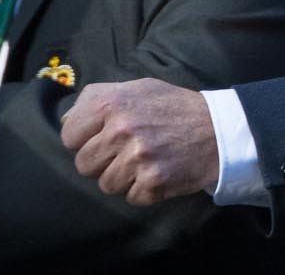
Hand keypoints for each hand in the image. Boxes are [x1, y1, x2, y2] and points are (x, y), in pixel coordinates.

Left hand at [61, 79, 218, 205]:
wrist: (219, 129)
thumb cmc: (173, 108)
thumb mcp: (138, 88)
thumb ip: (99, 97)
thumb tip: (66, 119)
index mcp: (113, 103)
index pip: (69, 136)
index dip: (85, 139)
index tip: (105, 137)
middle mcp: (123, 129)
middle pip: (84, 164)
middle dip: (103, 161)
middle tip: (128, 150)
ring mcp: (138, 157)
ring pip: (105, 184)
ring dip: (124, 177)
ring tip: (146, 160)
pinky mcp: (153, 181)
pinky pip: (130, 197)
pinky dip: (144, 189)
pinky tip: (159, 172)